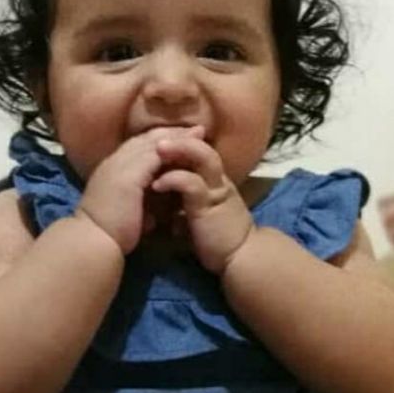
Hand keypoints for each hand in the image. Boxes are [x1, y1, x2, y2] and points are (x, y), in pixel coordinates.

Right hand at [75, 126, 204, 253]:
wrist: (94, 241)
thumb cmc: (110, 234)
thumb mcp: (127, 214)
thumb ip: (138, 207)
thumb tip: (151, 217)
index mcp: (113, 171)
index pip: (139, 148)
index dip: (162, 142)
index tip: (183, 139)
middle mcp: (115, 162)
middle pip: (147, 139)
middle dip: (172, 133)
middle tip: (197, 129)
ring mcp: (120, 166)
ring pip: (152, 143)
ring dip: (177, 137)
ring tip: (199, 133)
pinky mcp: (128, 175)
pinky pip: (154, 154)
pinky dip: (173, 149)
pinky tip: (190, 147)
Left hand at [151, 136, 254, 272]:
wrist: (241, 258)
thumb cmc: (218, 240)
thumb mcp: (199, 215)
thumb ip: (186, 204)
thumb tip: (165, 205)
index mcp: (212, 179)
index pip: (195, 150)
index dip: (176, 142)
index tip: (152, 141)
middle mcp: (216, 178)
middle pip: (199, 144)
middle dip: (177, 137)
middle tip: (153, 134)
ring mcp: (215, 189)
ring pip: (202, 156)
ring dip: (178, 148)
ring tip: (157, 148)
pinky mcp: (210, 204)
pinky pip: (192, 183)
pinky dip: (173, 179)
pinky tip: (157, 184)